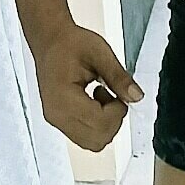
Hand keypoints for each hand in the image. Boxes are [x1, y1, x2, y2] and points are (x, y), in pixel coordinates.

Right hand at [33, 21, 143, 152]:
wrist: (49, 41)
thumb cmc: (68, 44)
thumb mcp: (99, 53)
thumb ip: (119, 77)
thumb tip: (136, 97)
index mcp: (63, 98)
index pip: (100, 124)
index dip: (117, 111)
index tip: (118, 93)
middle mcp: (56, 115)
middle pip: (97, 139)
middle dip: (113, 120)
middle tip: (112, 95)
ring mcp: (56, 120)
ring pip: (92, 143)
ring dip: (105, 124)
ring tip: (102, 98)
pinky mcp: (59, 121)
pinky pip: (84, 136)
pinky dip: (96, 125)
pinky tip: (94, 103)